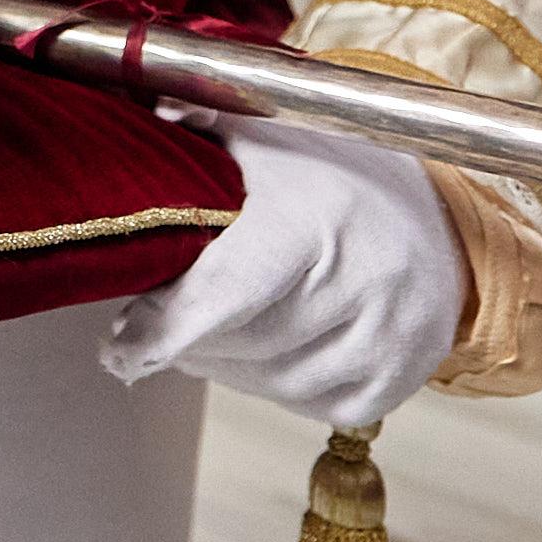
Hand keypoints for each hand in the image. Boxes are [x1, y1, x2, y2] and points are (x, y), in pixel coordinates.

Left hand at [101, 116, 465, 429]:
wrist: (438, 215)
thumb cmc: (331, 171)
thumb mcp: (259, 137)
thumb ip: (186, 141)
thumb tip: (104, 155)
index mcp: (317, 218)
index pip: (223, 295)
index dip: (161, 329)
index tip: (118, 348)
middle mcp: (364, 282)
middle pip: (235, 344)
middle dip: (185, 338)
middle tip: (160, 317)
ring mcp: (388, 339)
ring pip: (264, 382)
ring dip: (224, 362)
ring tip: (216, 323)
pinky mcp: (394, 382)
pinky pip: (303, 403)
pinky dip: (273, 382)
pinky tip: (271, 342)